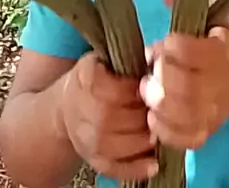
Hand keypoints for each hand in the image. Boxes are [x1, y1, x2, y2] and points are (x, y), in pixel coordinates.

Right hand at [58, 52, 157, 180]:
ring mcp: (84, 138)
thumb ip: (128, 60)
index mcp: (86, 79)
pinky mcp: (91, 158)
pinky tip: (153, 165)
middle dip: (142, 117)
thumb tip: (158, 61)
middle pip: (114, 119)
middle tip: (160, 112)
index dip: (137, 91)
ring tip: (156, 132)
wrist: (68, 106)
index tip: (151, 87)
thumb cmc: (96, 78)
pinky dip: (134, 169)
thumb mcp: (106, 59)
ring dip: (142, 142)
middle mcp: (81, 110)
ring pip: (115, 146)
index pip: (115, 91)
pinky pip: (113, 168)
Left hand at [139, 0, 228, 150]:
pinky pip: (185, 139)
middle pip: (186, 87)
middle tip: (151, 67)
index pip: (195, 52)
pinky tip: (153, 115)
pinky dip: (165, 130)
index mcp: (225, 49)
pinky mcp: (207, 131)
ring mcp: (216, 111)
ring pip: (183, 114)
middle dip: (161, 76)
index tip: (166, 41)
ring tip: (148, 89)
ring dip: (158, 102)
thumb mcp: (208, 13)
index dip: (173, 47)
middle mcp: (223, 83)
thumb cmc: (218, 40)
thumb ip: (183, 0)